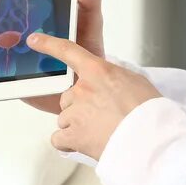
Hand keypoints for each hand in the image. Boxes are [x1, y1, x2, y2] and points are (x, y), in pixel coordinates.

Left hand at [27, 33, 160, 160]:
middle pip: (68, 97)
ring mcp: (74, 113)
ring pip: (65, 118)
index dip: (48, 44)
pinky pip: (59, 138)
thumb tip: (107, 84)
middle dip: (79, 107)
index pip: (68, 51)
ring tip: (101, 132)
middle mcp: (82, 89)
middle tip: (102, 117)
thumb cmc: (149, 113)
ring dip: (77, 126)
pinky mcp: (72, 136)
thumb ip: (112, 78)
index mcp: (98, 72)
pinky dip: (69, 143)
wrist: (150, 141)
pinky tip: (86, 144)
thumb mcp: (135, 82)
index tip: (34, 40)